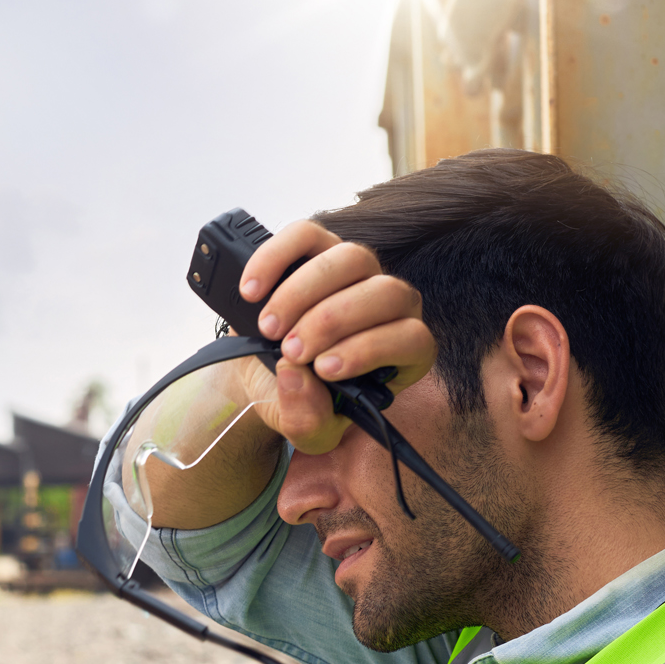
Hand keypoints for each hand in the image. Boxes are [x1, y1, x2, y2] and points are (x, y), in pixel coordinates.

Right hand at [239, 221, 434, 454]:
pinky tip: (252, 291)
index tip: (324, 369)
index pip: (411, 338)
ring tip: (268, 327)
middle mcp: (389, 305)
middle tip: (289, 350)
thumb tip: (296, 375)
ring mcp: (356, 270)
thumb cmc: (301, 399)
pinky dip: (275, 259)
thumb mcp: (306, 428)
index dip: (370, 348)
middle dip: (331, 322)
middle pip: (383, 292)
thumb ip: (308, 417)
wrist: (267, 374)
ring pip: (350, 258)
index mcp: (402, 351)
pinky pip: (306, 235)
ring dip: (303, 292)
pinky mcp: (319, 247)